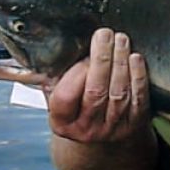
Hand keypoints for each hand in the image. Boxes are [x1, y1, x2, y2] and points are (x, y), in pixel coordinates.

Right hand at [45, 28, 150, 144]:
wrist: (100, 133)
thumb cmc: (75, 104)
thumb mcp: (55, 93)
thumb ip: (49, 73)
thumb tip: (31, 48)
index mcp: (62, 122)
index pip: (66, 96)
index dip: (76, 72)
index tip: (83, 53)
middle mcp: (86, 130)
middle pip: (95, 92)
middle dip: (101, 59)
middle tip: (104, 35)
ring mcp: (111, 129)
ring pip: (118, 93)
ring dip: (120, 62)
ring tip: (120, 40)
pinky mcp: (133, 124)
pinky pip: (138, 98)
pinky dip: (137, 76)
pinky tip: (135, 58)